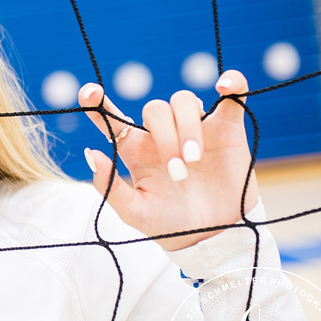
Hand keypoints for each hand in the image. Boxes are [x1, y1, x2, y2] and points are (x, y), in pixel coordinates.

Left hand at [77, 70, 257, 250]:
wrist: (213, 237)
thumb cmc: (170, 224)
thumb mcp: (134, 212)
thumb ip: (109, 186)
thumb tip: (90, 152)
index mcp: (136, 149)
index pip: (112, 120)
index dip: (98, 103)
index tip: (88, 93)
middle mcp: (162, 134)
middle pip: (155, 110)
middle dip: (165, 138)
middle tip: (177, 172)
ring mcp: (195, 127)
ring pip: (184, 101)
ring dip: (187, 127)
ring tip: (194, 160)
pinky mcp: (227, 128)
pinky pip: (232, 95)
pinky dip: (232, 83)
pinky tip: (226, 86)